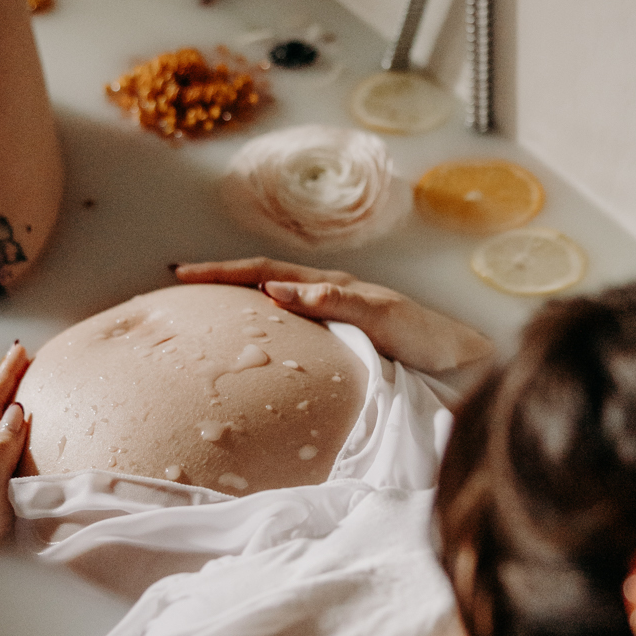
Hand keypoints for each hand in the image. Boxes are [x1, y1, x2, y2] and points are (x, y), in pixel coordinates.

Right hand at [171, 258, 495, 373]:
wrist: (460, 364)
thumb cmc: (426, 337)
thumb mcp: (379, 315)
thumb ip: (331, 301)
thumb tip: (275, 289)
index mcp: (330, 285)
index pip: (264, 271)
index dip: (222, 272)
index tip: (182, 273)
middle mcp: (325, 296)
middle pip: (260, 280)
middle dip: (218, 280)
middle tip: (176, 282)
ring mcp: (330, 318)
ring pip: (271, 303)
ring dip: (234, 301)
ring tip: (198, 308)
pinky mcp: (337, 343)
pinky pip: (287, 330)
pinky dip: (259, 328)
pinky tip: (246, 344)